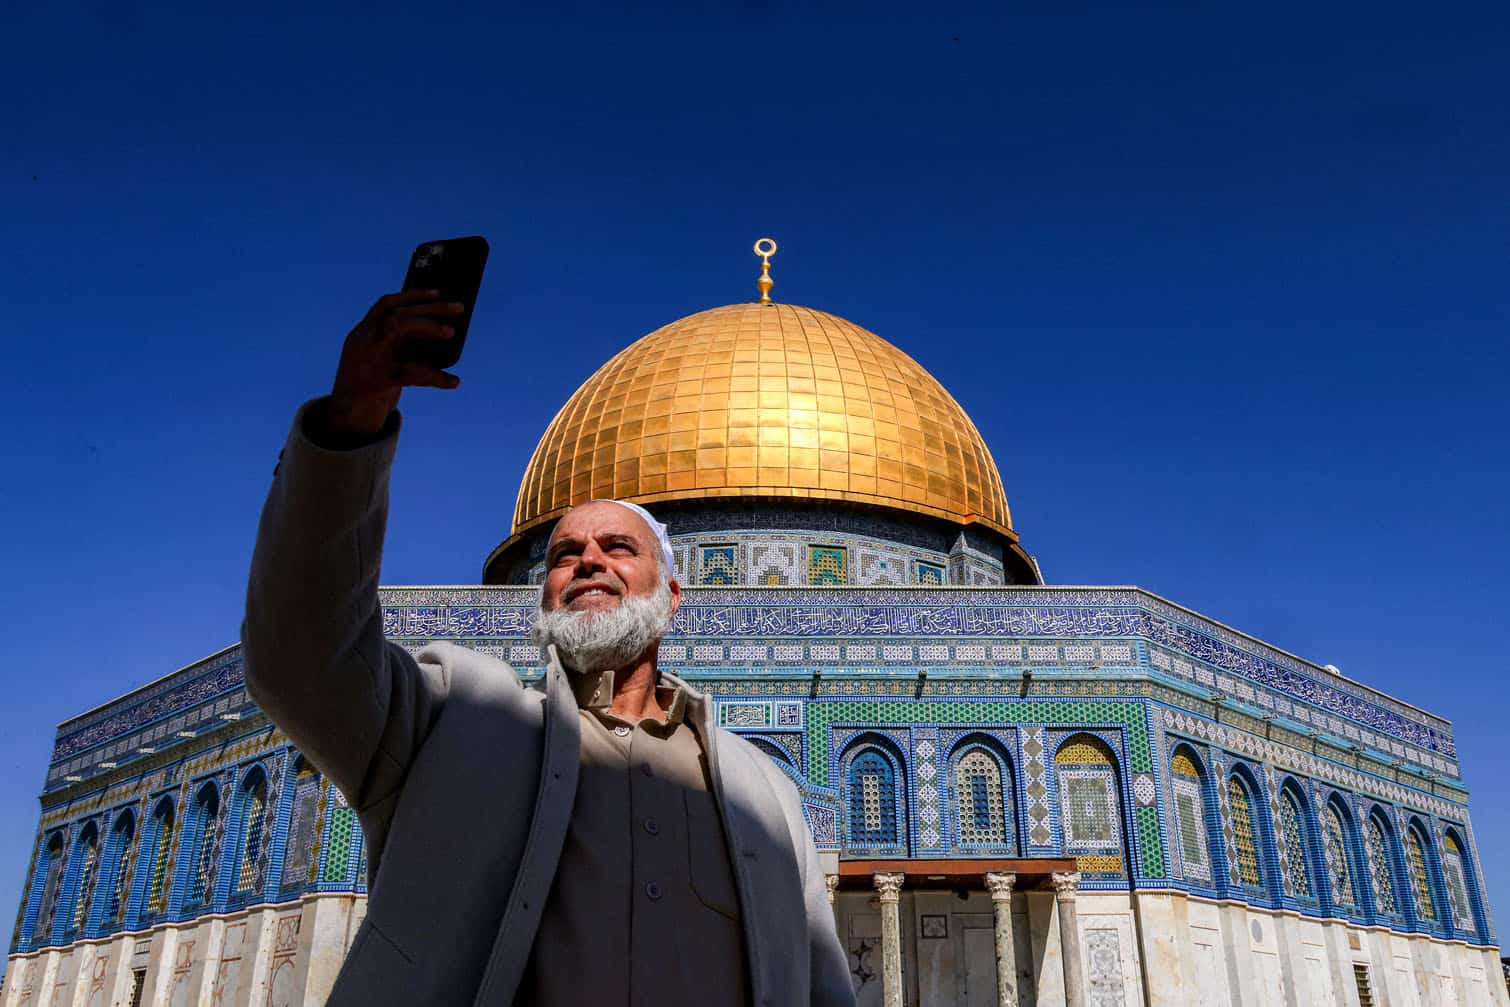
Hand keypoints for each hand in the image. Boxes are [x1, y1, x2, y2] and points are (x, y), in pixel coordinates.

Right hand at [326, 290, 465, 434]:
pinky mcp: (378, 380)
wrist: (347, 417)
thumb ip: (401, 345)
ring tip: (452, 333)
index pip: (386, 304)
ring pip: (398, 328)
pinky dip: (435, 376)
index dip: (412, 295)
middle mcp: (363, 340)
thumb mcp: (381, 360)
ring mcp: (368, 357)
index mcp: (363, 333)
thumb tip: (441, 330)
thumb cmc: (371, 385)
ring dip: (428, 326)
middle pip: (397, 310)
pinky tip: (453, 381)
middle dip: (430, 308)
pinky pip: (411, 372)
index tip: (438, 291)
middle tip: (460, 308)